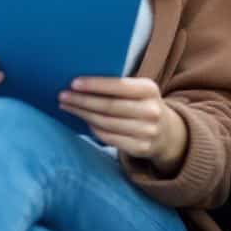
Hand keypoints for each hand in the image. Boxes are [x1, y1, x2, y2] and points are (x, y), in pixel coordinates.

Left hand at [59, 77, 187, 173]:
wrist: (167, 132)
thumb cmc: (143, 104)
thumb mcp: (140, 90)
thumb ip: (119, 85)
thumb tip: (82, 82)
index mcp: (149, 89)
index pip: (119, 86)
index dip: (95, 85)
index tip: (73, 83)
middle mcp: (151, 110)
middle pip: (109, 106)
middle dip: (83, 101)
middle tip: (62, 96)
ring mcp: (147, 131)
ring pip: (106, 123)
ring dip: (83, 115)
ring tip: (67, 107)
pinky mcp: (141, 148)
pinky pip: (109, 138)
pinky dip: (93, 129)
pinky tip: (84, 122)